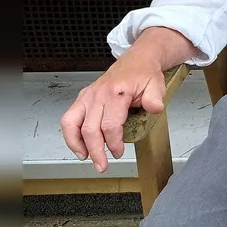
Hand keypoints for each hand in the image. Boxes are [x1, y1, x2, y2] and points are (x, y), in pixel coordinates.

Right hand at [61, 49, 166, 172]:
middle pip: (89, 129)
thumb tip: (155, 108)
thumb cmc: (145, 74)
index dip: (113, 143)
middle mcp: (98, 95)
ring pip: (72, 123)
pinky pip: (69, 118)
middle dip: (95, 151)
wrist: (137, 60)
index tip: (119, 152)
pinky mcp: (83, 98)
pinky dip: (70, 134)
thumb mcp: (156, 86)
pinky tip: (78, 146)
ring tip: (85, 158)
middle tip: (102, 165)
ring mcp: (88, 96)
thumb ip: (155, 98)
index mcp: (116, 93)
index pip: (110, 124)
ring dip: (76, 144)